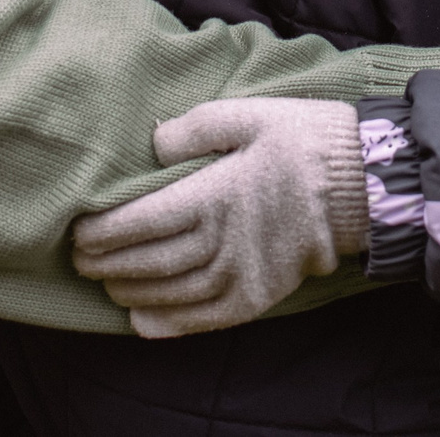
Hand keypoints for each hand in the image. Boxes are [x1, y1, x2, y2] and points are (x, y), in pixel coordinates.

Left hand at [71, 98, 363, 337]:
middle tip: (80, 259)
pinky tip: (141, 320)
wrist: (360, 186)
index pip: (141, 222)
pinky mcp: (258, 296)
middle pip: (148, 262)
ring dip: (130, 291)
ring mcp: (241, 274)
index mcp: (215, 195)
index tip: (79, 230)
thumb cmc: (302, 142)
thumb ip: (196, 127)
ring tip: (106, 282)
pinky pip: (203, 319)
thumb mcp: (249, 114)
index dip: (103, 232)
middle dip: (106, 263)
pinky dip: (166, 324)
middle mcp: (223, 242)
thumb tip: (154, 144)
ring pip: (170, 293)